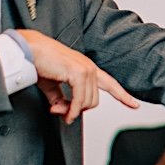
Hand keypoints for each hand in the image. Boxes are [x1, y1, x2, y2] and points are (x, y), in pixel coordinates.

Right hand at [15, 29, 139, 123]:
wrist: (29, 51)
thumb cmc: (39, 64)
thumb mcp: (53, 86)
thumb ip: (62, 100)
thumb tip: (65, 114)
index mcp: (87, 68)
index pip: (110, 84)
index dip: (123, 96)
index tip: (134, 105)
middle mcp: (89, 67)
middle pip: (93, 101)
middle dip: (77, 111)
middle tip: (59, 112)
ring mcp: (86, 69)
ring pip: (88, 103)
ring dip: (71, 111)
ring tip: (55, 109)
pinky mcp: (78, 73)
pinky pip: (80, 100)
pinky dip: (72, 110)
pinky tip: (62, 112)